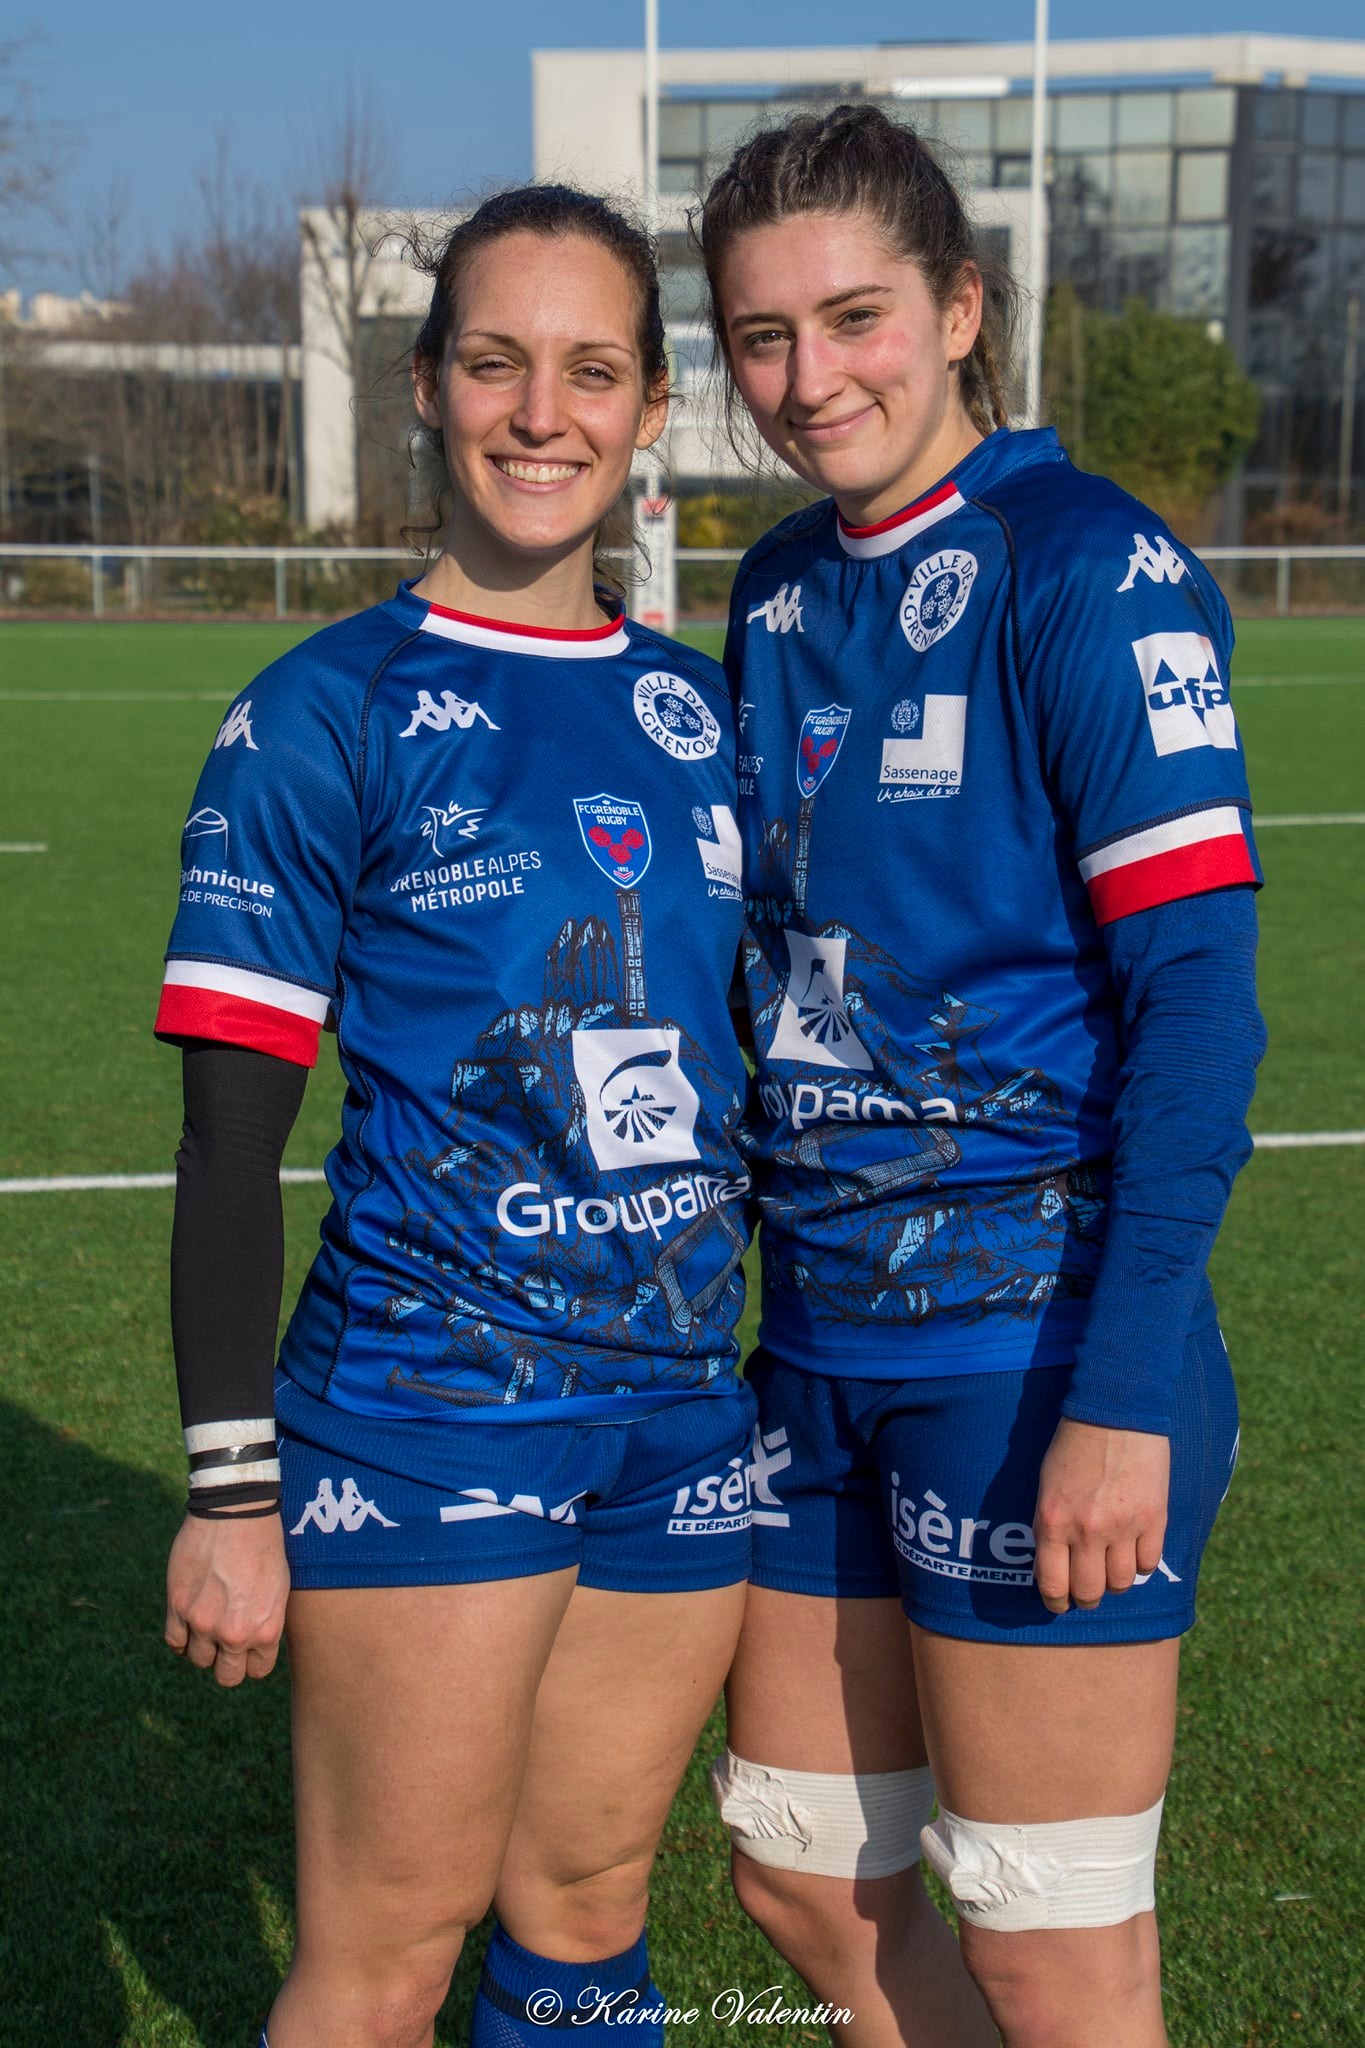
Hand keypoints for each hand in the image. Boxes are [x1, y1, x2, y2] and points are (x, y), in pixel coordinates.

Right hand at [164, 1510, 289, 1687]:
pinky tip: (188, 1623)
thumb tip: (253, 1644)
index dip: (251, 1660)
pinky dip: (180, 1637)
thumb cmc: (265, 1545)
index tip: (247, 1648)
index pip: (256, 1671)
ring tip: (208, 1624)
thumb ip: (265, 1622)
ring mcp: (203, 1622)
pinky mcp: (178, 1606)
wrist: (237, 1511)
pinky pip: (174, 1641)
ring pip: (198, 1659)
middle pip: (226, 1676)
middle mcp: (234, 1634)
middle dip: (228, 1663)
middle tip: (226, 1642)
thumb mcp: (279, 1590)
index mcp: (266, 1631)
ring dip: (203, 1647)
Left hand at [1032, 1419, 1169, 1614]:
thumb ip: (1049, 1526)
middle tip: (1088, 1590)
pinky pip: (1149, 1563)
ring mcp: (1124, 1527)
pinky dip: (1141, 1563)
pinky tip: (1135, 1550)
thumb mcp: (1046, 1486)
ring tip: (1112, 1567)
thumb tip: (1054, 1565)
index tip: (1060, 1603)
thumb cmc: (1072, 1446)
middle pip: (1089, 1592)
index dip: (1056, 1602)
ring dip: (1115, 1581)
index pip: (1052, 1585)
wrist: (1114, 1412)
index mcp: (1053, 1522)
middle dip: (1087, 1597)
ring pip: (1121, 1583)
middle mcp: (1087, 1531)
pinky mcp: (1154, 1519)